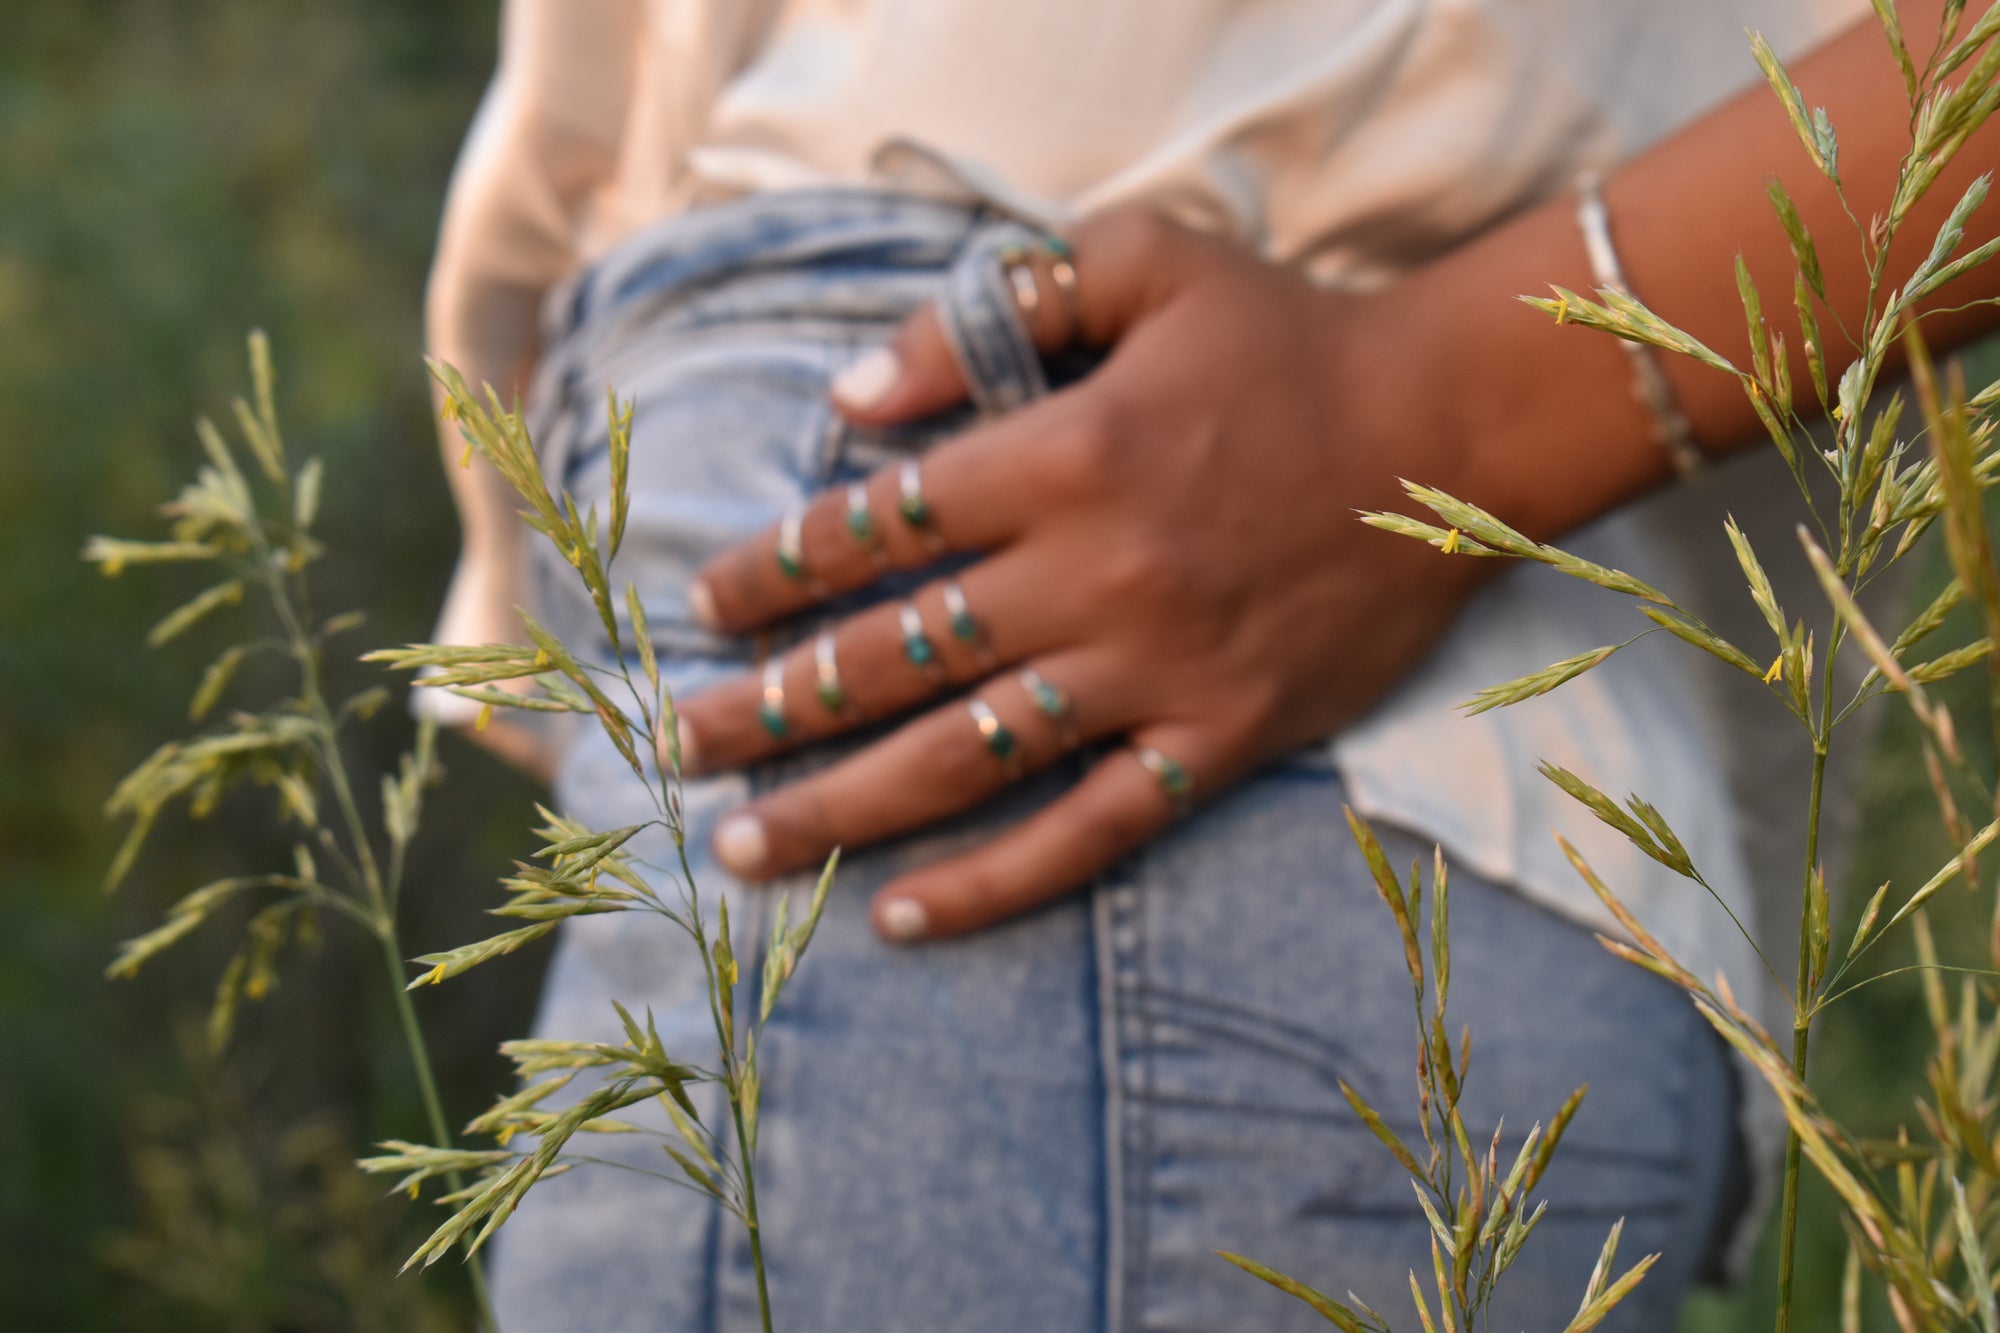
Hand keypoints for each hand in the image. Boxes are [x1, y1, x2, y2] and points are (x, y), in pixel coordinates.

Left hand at [674, 207, 1481, 941]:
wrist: (1452, 434)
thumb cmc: (1288, 339)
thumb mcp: (1147, 258)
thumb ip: (993, 308)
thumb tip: (856, 399)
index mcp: (1066, 452)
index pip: (879, 525)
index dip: (775, 568)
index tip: (706, 604)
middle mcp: (1096, 574)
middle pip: (893, 656)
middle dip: (768, 706)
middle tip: (679, 744)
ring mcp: (1156, 671)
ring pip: (964, 758)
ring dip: (840, 808)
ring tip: (743, 848)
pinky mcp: (1218, 741)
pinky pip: (1089, 832)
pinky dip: (994, 884)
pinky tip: (903, 915)